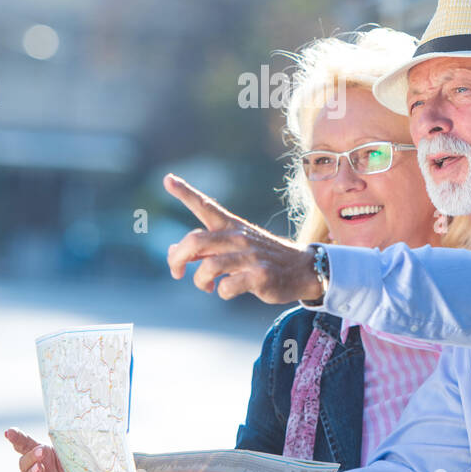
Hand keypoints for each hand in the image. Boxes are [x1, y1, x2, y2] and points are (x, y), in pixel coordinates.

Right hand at [5, 428, 77, 471]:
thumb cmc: (82, 469)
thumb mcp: (77, 454)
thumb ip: (70, 445)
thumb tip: (72, 431)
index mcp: (45, 455)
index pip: (26, 445)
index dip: (17, 438)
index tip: (9, 432)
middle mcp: (38, 471)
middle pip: (24, 463)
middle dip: (31, 456)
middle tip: (41, 451)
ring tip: (39, 468)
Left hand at [163, 173, 321, 304]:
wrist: (302, 269)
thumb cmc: (261, 258)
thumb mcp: (234, 246)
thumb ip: (204, 247)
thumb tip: (171, 251)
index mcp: (231, 226)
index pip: (205, 206)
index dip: (185, 193)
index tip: (167, 179)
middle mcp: (238, 237)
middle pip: (195, 241)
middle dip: (177, 258)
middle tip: (176, 272)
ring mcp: (250, 256)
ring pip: (209, 267)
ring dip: (200, 281)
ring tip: (206, 286)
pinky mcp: (260, 276)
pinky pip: (228, 287)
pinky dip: (221, 292)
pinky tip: (226, 290)